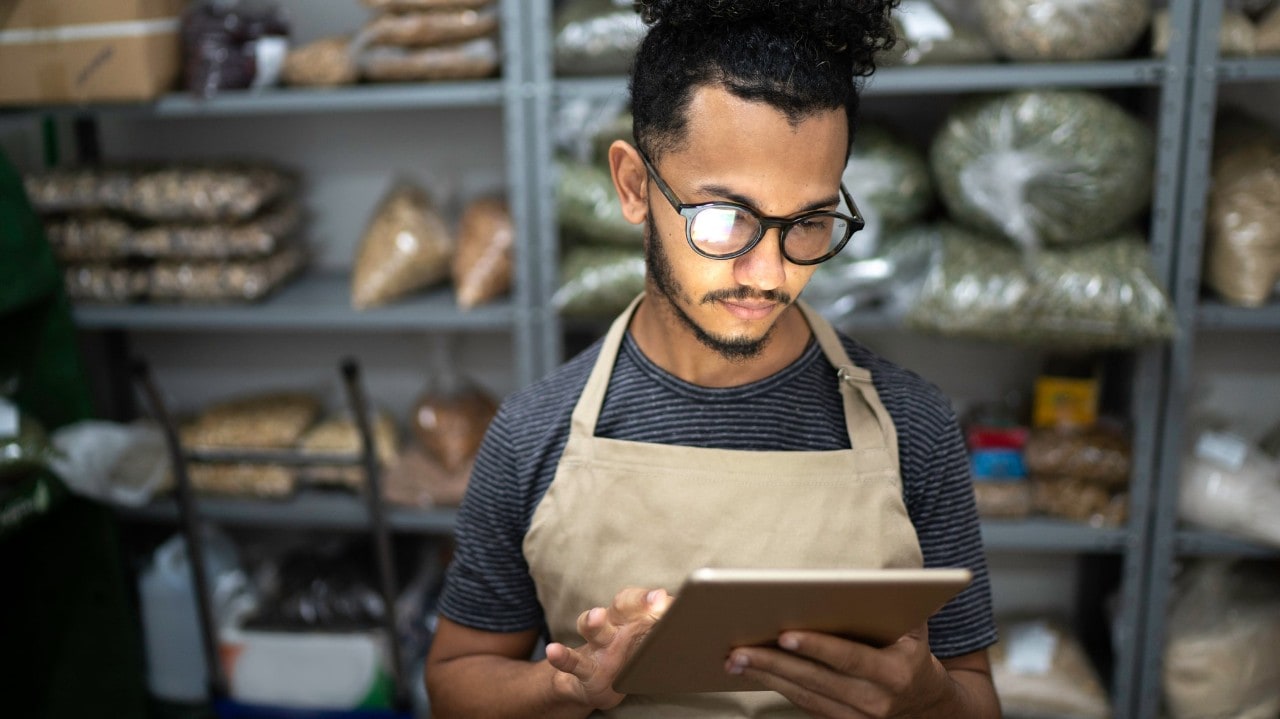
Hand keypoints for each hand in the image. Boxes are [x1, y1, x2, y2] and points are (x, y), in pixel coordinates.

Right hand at [545, 586, 673, 709]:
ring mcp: (596, 647)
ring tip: (597, 616)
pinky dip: (562, 656)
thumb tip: (699, 623)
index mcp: (631, 618)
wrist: (592, 684)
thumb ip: (666, 631)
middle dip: (636, 601)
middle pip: (620, 606)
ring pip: (594, 628)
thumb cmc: (628, 657)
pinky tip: (554, 651)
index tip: (669, 598)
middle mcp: (612, 626)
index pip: (641, 600)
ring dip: (595, 621)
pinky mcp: (583, 669)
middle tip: (654, 599)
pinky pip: (572, 661)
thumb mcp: (647, 644)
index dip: (655, 598)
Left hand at [724, 623, 951, 717]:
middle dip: (775, 663)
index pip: (849, 658)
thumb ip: (893, 605)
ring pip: (804, 696)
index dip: (817, 647)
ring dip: (767, 677)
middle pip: (816, 680)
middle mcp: (876, 701)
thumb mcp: (913, 628)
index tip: (785, 634)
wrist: (927, 704)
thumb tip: (866, 577)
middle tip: (740, 649)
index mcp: (895, 673)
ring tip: (735, 659)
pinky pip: (804, 705)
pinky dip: (778, 687)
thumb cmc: (912, 653)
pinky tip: (755, 671)